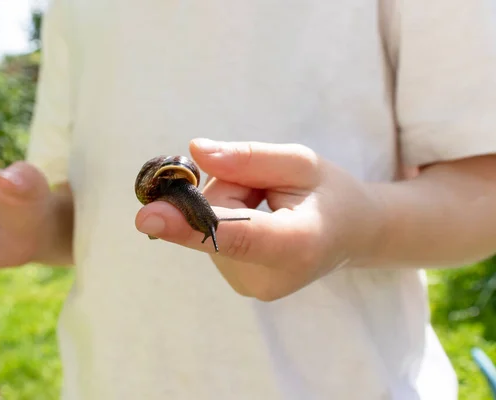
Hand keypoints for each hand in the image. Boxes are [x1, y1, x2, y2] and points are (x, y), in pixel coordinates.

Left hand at [135, 139, 385, 300]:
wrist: (351, 234)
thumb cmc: (329, 194)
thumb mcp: (300, 161)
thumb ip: (249, 158)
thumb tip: (196, 151)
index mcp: (297, 243)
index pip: (237, 235)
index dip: (190, 225)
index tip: (147, 217)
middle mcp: (269, 276)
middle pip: (214, 219)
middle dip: (228, 190)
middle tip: (269, 188)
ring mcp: (251, 287)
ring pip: (208, 226)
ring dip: (227, 205)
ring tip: (269, 206)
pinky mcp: (240, 285)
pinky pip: (210, 239)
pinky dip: (225, 221)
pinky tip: (258, 221)